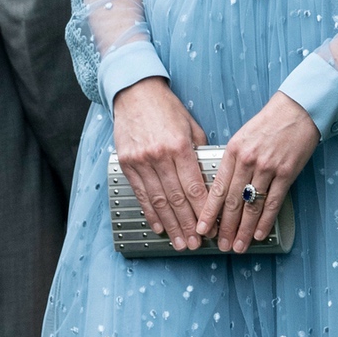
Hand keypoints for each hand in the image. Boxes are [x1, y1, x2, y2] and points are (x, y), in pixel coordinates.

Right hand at [113, 79, 207, 249]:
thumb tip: (210, 180)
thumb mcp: (191, 127)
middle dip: (187, 225)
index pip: (194, 187)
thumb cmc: (167, 109)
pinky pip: (140, 194)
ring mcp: (140, 161)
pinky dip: (150, 213)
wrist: (135, 93)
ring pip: (157, 201)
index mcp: (179, 147)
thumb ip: (199, 154)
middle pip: (176, 199)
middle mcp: (159, 156)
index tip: (210, 227)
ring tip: (179, 242)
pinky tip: (159, 226)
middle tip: (195, 243)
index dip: (202, 211)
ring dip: (170, 225)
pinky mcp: (127, 164)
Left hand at [196, 92, 319, 253]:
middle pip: (232, 202)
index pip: (217, 188)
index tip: (202, 228)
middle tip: (221, 244)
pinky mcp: (286, 173)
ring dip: (243, 230)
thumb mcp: (242, 137)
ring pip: (251, 206)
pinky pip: (273, 202)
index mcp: (232, 151)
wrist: (298, 110)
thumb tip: (223, 188)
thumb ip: (231, 161)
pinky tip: (258, 233)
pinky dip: (265, 221)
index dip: (209, 212)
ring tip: (238, 246)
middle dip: (225, 228)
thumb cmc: (269, 123)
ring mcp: (267, 168)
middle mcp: (247, 161)